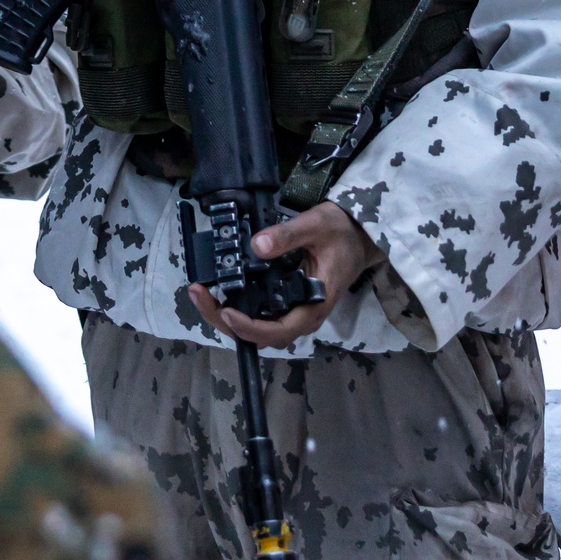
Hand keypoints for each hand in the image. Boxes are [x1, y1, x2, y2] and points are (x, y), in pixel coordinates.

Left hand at [188, 201, 385, 350]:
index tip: (226, 310)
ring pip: (259, 327)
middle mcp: (303, 314)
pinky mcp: (289, 301)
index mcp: (314, 304)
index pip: (279, 331)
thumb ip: (288, 235)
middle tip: (199, 296)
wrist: (361, 234)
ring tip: (202, 293)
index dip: (250, 327)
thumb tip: (256, 245)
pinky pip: (262, 313)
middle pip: (262, 335)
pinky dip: (239, 304)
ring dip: (228, 315)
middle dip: (227, 322)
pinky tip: (221, 288)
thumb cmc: (342, 231)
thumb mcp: (316, 225)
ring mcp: (295, 309)